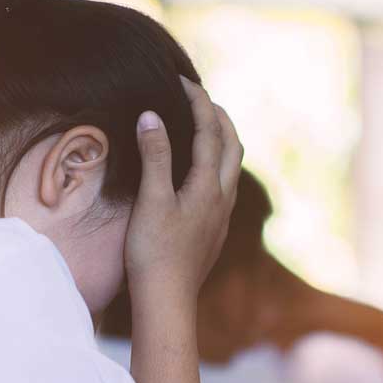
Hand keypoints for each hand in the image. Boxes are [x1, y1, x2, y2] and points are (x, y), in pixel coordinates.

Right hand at [125, 77, 242, 304]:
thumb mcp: (151, 200)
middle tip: (198, 98)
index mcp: (208, 186)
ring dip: (221, 140)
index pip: (210, 131)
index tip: (182, 80)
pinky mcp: (214, 232)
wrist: (167, 302)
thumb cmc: (155, 252)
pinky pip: (224, 186)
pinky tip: (199, 175)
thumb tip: (152, 116)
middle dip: (219, 116)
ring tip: (203, 128)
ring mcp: (222, 217)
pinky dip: (216, 165)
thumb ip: (154, 156)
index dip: (197, 101)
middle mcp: (222, 198)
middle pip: (232, 144)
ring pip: (232, 167)